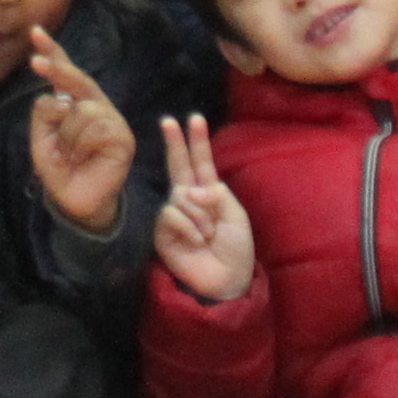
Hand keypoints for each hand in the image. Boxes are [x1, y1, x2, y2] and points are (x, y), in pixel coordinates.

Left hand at [25, 27, 137, 233]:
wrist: (76, 202)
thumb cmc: (61, 170)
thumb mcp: (42, 140)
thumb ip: (44, 115)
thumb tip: (55, 96)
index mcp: (78, 105)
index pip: (67, 74)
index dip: (54, 52)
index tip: (35, 32)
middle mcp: (98, 107)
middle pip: (78, 79)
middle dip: (56, 69)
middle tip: (34, 61)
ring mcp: (113, 121)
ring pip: (81, 108)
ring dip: (66, 135)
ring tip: (70, 156)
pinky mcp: (122, 137)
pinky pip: (94, 127)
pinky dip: (80, 144)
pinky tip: (83, 159)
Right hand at [147, 116, 254, 303]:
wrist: (226, 279)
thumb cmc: (235, 249)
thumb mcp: (235, 216)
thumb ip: (216, 195)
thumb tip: (192, 189)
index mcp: (209, 193)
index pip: (201, 161)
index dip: (197, 141)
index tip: (194, 118)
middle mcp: (189, 199)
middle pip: (178, 165)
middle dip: (175, 142)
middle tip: (167, 120)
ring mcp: (175, 214)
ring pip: (181, 196)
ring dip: (200, 217)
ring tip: (207, 237)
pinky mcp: (163, 231)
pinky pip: (173, 214)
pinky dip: (189, 227)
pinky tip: (196, 242)